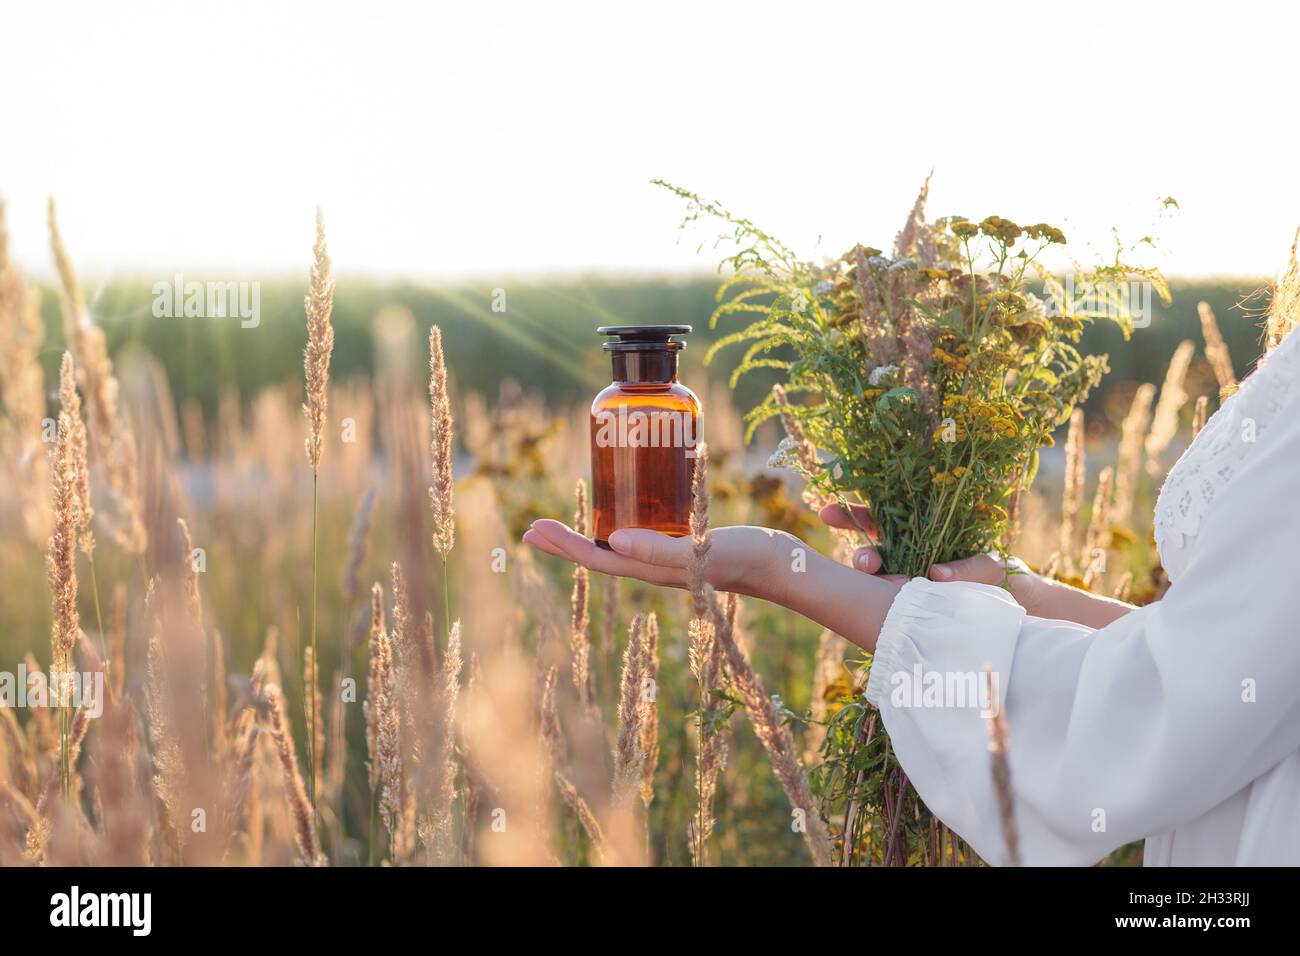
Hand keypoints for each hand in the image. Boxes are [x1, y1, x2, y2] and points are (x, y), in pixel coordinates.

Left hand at [525, 517, 902, 652]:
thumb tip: (610, 540)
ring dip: (585, 536)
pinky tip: (618, 512)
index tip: (533, 531)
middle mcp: (653, 566)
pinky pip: (640, 534)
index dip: (563, 547)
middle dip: (564, 543)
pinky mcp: (681, 544)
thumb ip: (660, 549)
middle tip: (531, 528)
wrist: (782, 565)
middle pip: (598, 553)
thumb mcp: (701, 552)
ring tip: (559, 525)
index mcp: (651, 569)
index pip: (596, 558)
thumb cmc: (745, 557)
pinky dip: (618, 523)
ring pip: (615, 545)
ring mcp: (667, 557)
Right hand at [818, 502, 1047, 614]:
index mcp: (921, 538)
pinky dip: (887, 614)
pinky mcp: (914, 614)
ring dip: (874, 588)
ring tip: (888, 592)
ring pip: (878, 586)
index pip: (880, 521)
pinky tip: (889, 618)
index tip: (827, 513)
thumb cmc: (1006, 579)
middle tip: (867, 564)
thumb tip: (936, 574)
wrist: (1025, 616)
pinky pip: (893, 612)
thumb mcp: (991, 568)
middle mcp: (909, 562)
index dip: (853, 516)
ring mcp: (909, 589)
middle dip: (863, 556)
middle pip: (873, 555)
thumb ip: (968, 568)